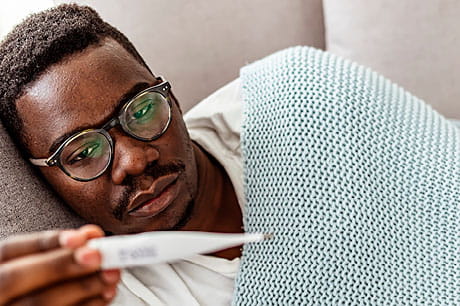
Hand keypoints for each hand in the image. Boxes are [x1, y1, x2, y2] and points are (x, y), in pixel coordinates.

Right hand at [0, 225, 119, 305]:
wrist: (28, 305)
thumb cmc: (38, 283)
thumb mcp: (37, 262)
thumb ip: (60, 250)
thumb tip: (92, 236)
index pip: (10, 249)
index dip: (47, 241)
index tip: (82, 237)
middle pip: (16, 278)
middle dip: (61, 264)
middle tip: (97, 256)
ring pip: (37, 304)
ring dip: (81, 287)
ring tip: (111, 275)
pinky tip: (104, 296)